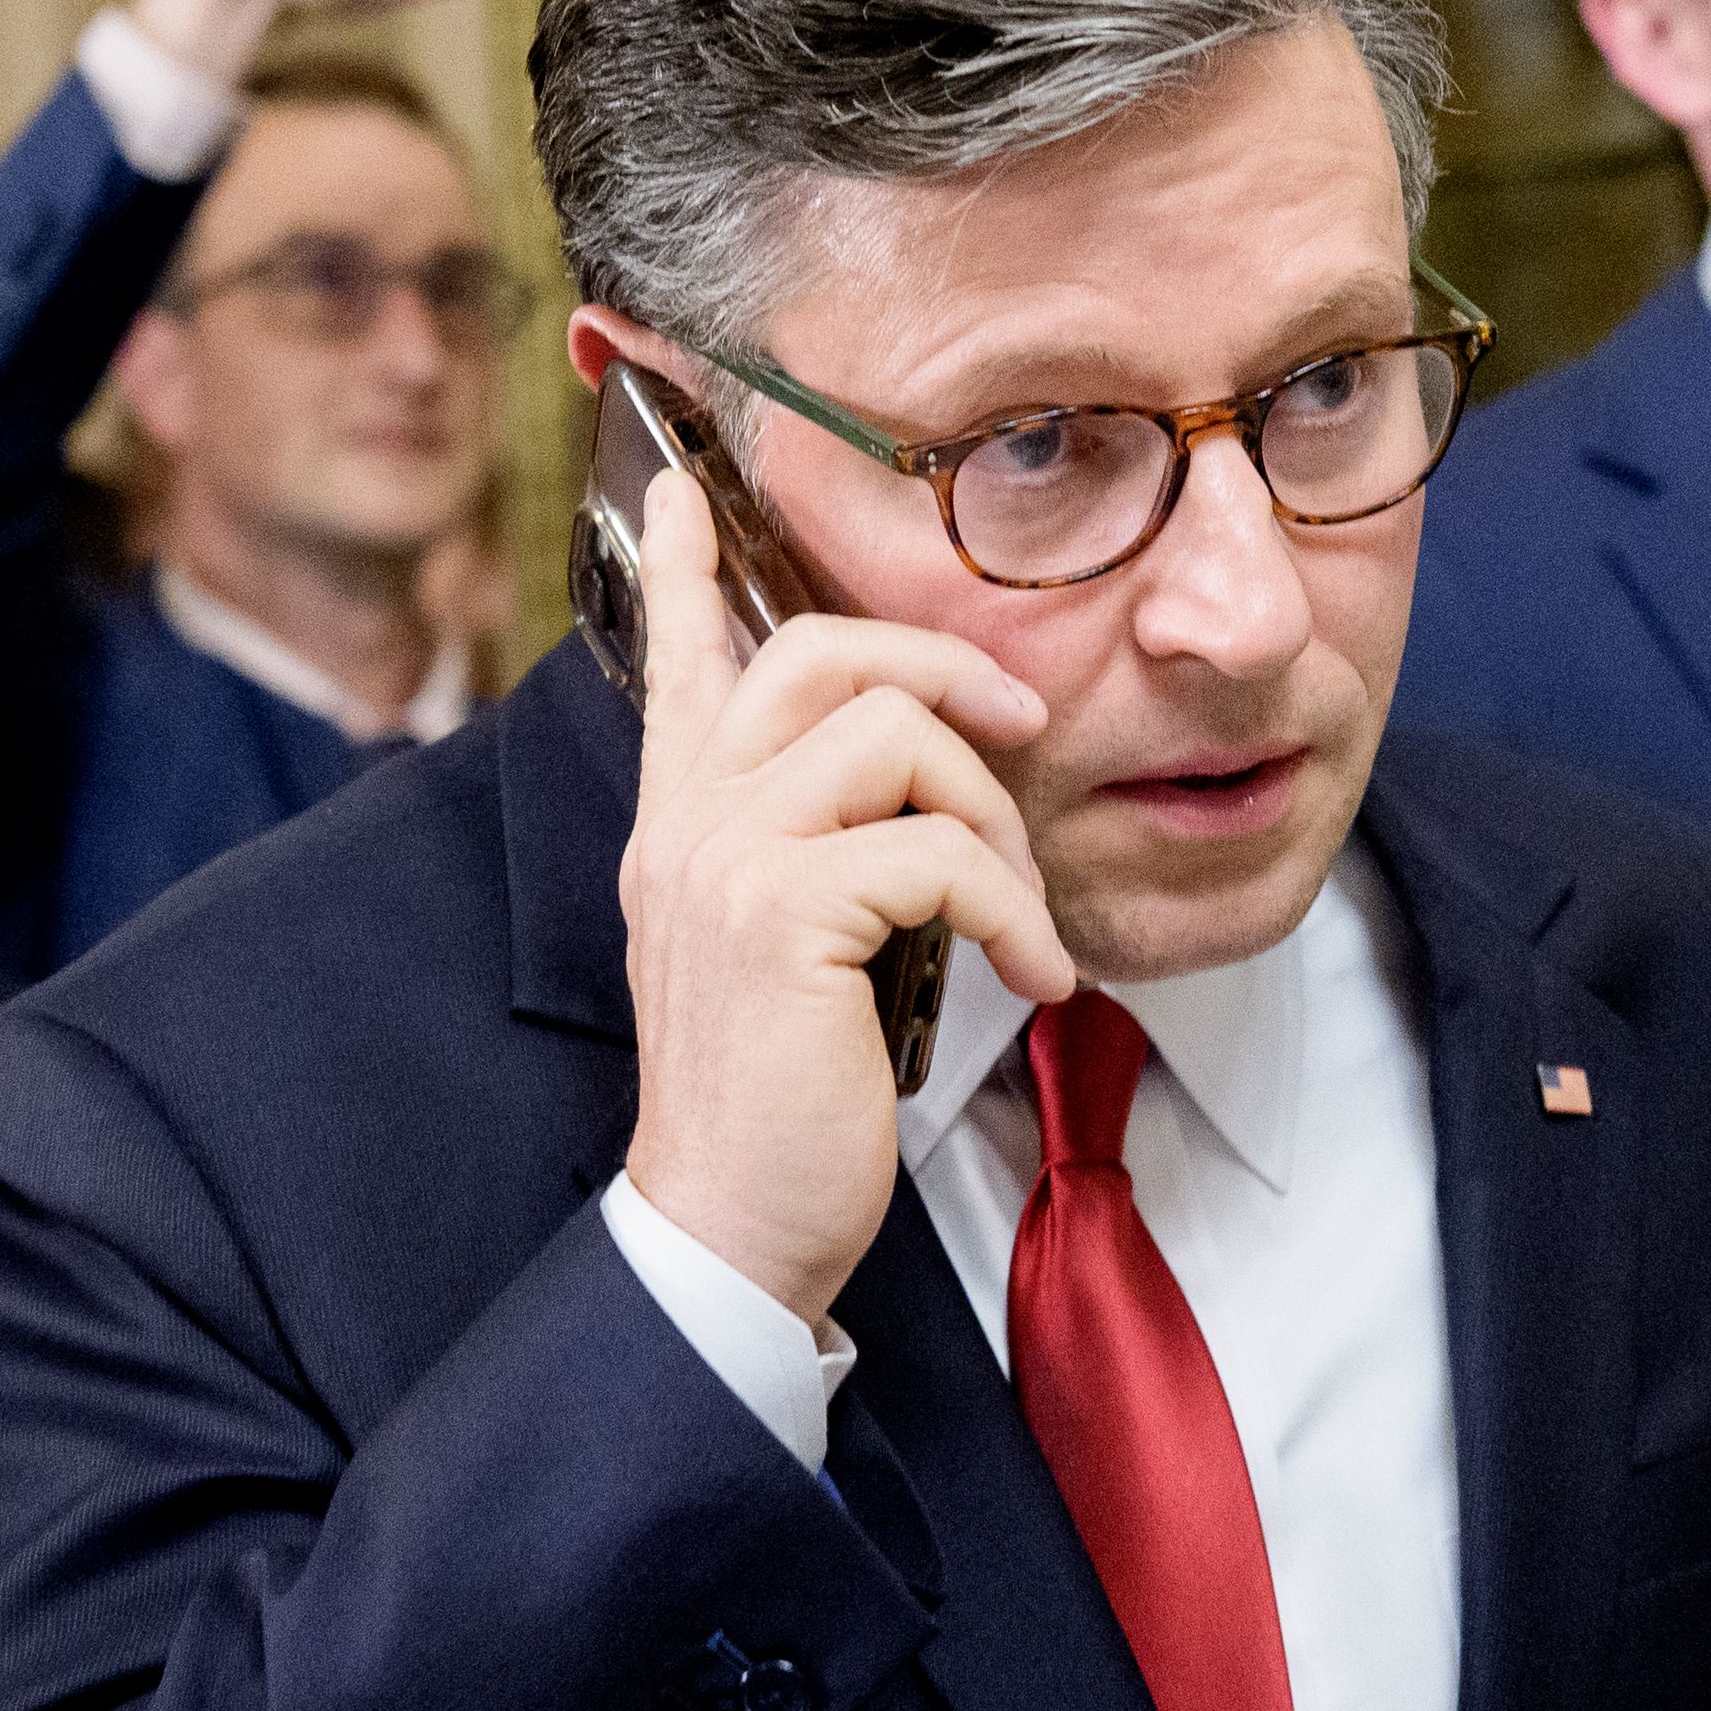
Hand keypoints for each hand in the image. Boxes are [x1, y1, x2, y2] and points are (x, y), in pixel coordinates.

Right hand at [611, 457, 1064, 1325]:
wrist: (730, 1229)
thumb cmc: (776, 1107)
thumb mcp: (779, 957)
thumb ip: (807, 861)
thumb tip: (905, 802)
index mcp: (679, 827)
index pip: (677, 662)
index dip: (685, 568)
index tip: (685, 482)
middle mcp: (685, 823)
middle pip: (823, 651)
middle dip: (947, 667)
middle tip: (1021, 725)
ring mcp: (724, 859)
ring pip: (896, 735)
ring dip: (996, 819)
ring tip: (1024, 913)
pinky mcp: (784, 912)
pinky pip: (941, 853)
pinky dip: (1015, 910)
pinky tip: (1034, 980)